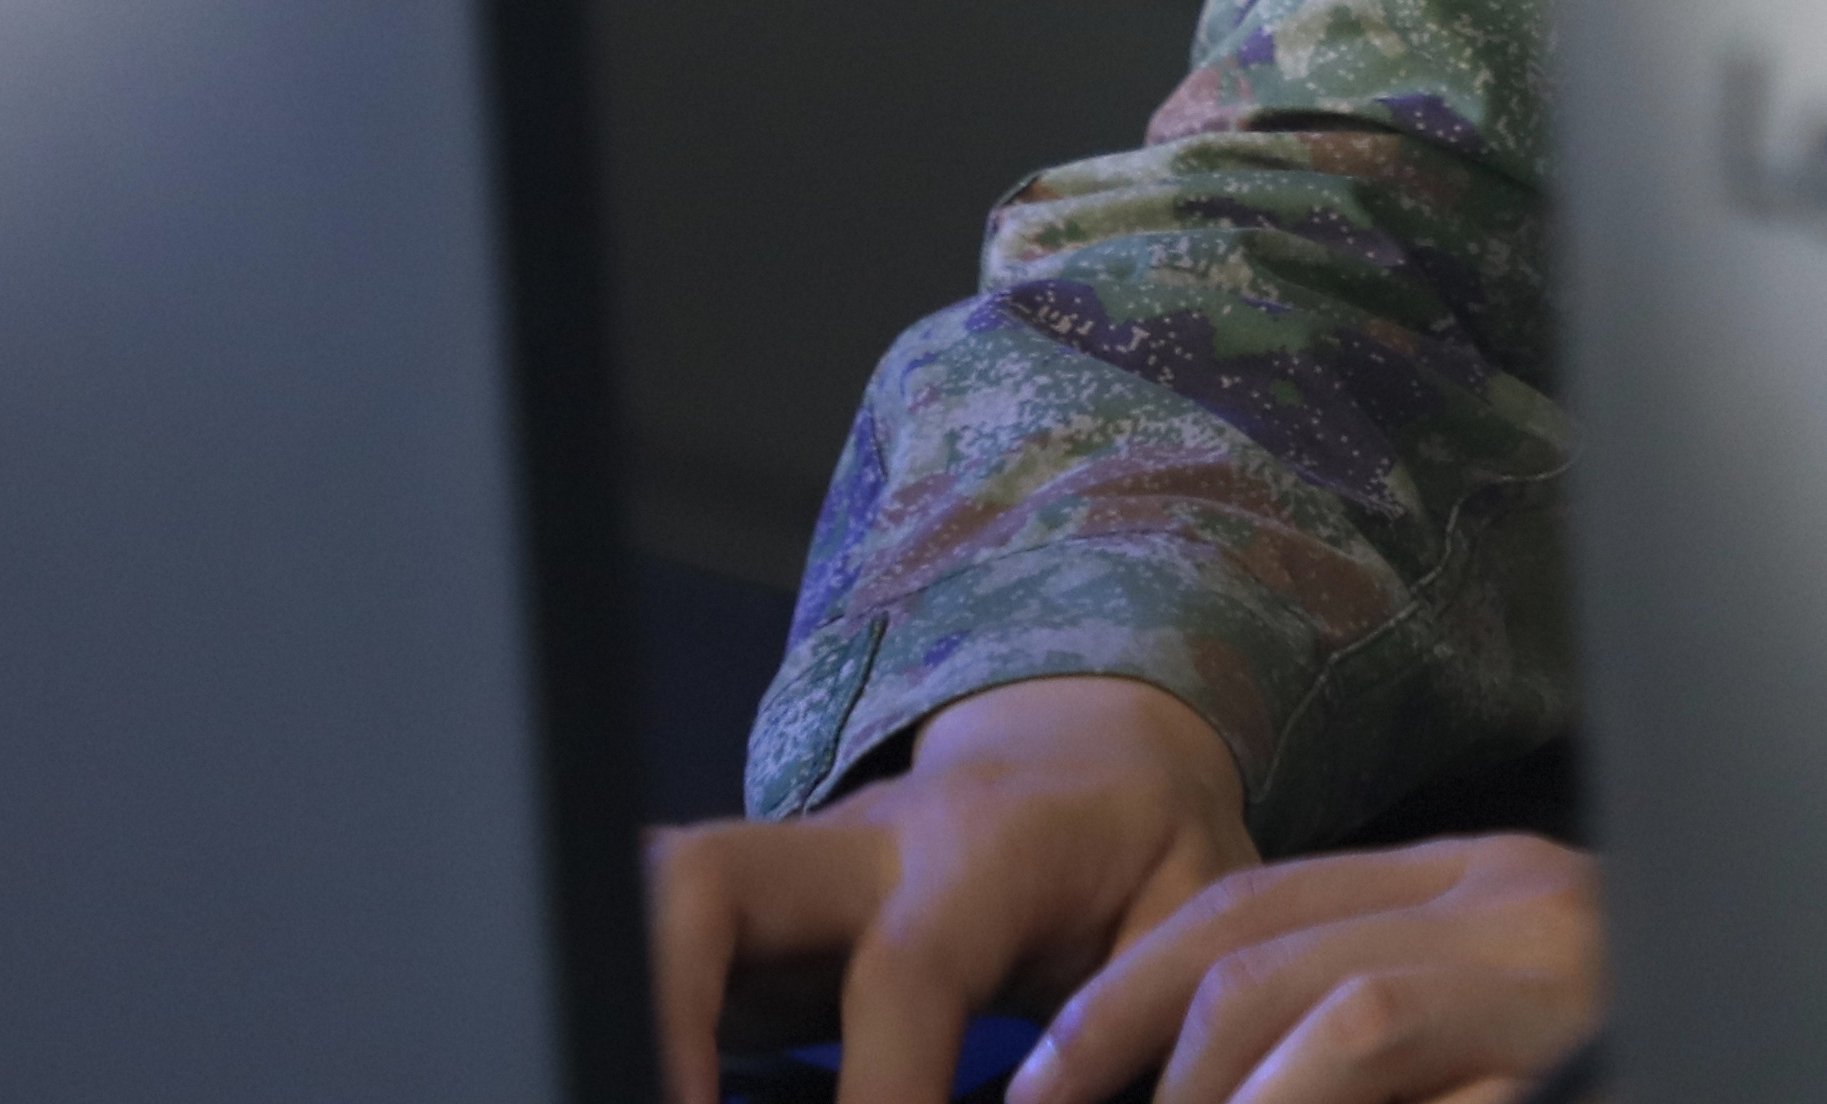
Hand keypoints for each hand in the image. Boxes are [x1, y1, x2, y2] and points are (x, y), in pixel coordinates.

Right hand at [646, 673, 1255, 1103]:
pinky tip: (664, 1081)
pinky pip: (657, 946)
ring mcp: (786, 881)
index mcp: (978, 855)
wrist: (1099, 757)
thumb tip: (1087, 1103)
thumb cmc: (1148, 852)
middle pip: (709, 883)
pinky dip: (638, 1016)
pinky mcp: (751, 924)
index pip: (901, 975)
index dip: (885, 1098)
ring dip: (630, 1006)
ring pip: (653, 899)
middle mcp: (855, 850)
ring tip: (631, 1092)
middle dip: (666, 1009)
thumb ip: (1140, 1019)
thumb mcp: (1197, 911)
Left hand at [1009, 834, 1598, 1103]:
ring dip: (1198, 1091)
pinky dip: (1295, 1097)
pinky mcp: (1559, 1012)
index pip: (1250, 907)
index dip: (1122, 996)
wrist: (1806, 1017)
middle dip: (1122, 1040)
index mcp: (1472, 889)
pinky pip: (1379, 1035)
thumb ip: (1372, 1044)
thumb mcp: (1483, 1046)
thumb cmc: (1613, 1034)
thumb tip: (1212, 1084)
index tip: (1043, 1083)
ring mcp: (1540, 948)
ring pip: (1296, 991)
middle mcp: (1500, 894)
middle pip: (1244, 939)